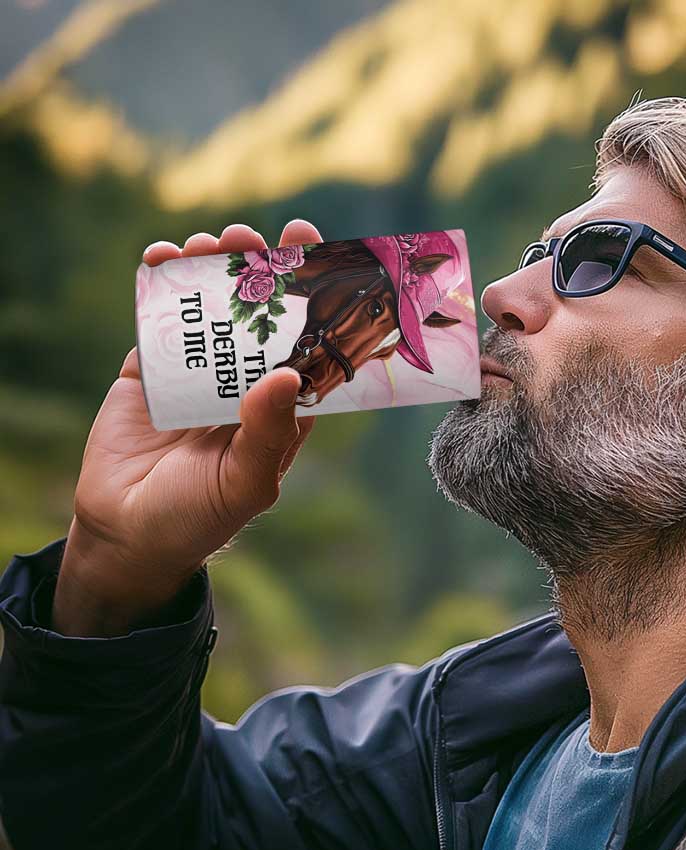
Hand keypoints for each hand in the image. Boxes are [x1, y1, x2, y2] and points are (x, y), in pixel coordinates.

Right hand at [52, 220, 323, 636]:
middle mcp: (244, 384)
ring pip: (210, 310)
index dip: (311, 302)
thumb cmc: (199, 517)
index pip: (304, 346)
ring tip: (210, 242)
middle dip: (258, 272)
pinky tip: (162, 258)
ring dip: (210, 270)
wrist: (127, 534)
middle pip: (258, 316)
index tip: (315, 255)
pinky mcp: (151, 370)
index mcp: (280, 408)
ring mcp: (198, 374)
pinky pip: (159, 320)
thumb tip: (287, 374)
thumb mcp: (245, 482)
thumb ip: (268, 432)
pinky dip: (160, 286)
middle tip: (253, 237)